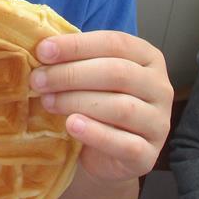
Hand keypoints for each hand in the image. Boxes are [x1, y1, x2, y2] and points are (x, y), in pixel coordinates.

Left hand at [29, 31, 172, 183]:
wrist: (105, 153)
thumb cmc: (96, 103)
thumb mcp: (89, 76)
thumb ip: (74, 60)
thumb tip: (42, 48)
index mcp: (148, 57)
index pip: (115, 43)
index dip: (77, 45)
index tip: (42, 51)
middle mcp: (159, 87)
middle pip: (117, 73)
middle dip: (71, 74)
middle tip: (38, 80)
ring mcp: (159, 122)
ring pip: (121, 107)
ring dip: (77, 102)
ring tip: (48, 101)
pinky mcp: (149, 154)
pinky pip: (125, 144)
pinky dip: (95, 134)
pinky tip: (71, 125)